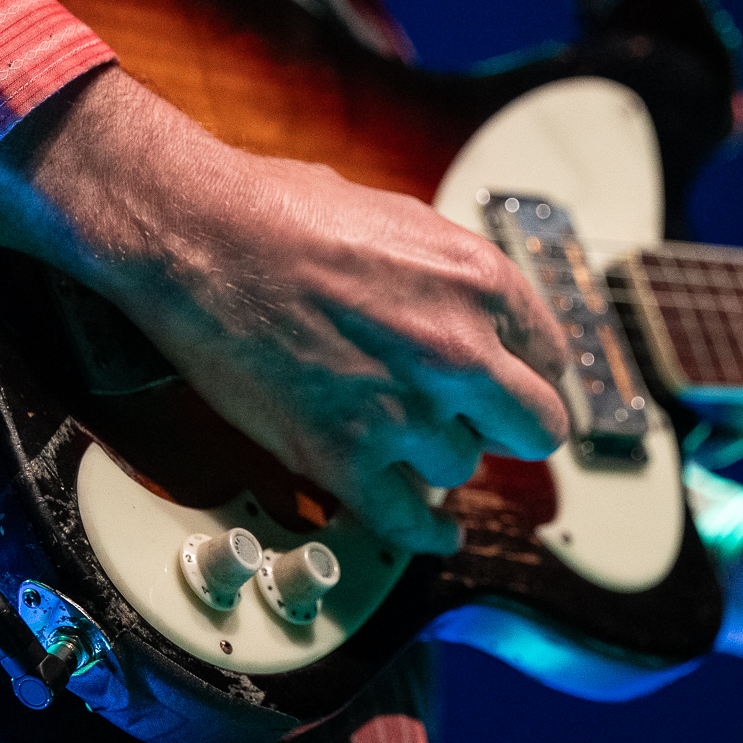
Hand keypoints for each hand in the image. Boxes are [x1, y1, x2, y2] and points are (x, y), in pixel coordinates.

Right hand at [0, 66, 569, 555]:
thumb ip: (453, 276)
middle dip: (510, 426)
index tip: (511, 383)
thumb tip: (478, 312)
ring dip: (439, 458)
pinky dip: (425, 533)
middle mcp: (458, 350)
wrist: (192, 235)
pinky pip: (410, 523)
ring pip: (465, 470)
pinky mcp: (343, 456)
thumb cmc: (280, 210)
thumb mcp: (399, 218)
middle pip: (535, 427)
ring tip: (409, 439)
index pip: (550, 354)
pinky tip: (431, 529)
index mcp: (480, 280)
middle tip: (486, 424)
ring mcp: (403, 410)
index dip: (526, 371)